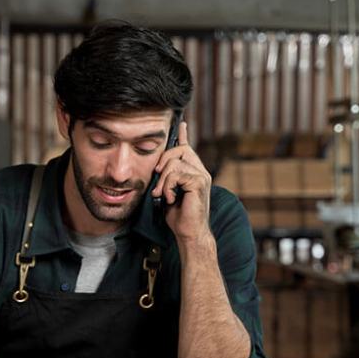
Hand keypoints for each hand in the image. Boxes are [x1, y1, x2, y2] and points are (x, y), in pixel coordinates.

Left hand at [149, 121, 212, 242]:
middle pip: (179, 150)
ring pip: (175, 163)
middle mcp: (200, 171)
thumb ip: (166, 179)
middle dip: (163, 162)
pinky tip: (171, 199)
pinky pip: (176, 175)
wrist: (189, 233)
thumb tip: (157, 169)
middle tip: (156, 179)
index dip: (183, 135)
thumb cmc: (178, 217)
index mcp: (194, 172)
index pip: (188, 148)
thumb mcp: (168, 193)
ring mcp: (201, 176)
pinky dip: (168, 187)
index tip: (180, 124)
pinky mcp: (199, 182)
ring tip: (162, 195)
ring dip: (163, 180)